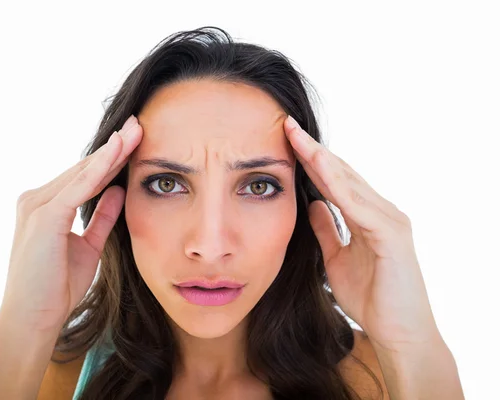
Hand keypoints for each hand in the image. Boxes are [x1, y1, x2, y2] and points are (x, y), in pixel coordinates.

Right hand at [0, 115, 142, 332]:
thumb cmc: (56, 287)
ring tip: (135, 130)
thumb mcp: (88, 246)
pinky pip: (78, 188)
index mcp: (46, 206)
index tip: (135, 140)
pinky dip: (99, 169)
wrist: (33, 320)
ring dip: (111, 151)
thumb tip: (118, 190)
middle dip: (114, 147)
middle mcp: (37, 199)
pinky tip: (118, 152)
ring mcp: (37, 205)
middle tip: (139, 124)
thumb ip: (102, 217)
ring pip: (82, 173)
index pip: (84, 177)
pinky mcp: (44, 216)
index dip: (111, 159)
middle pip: (84, 168)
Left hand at [284, 115, 440, 350]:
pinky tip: (319, 169)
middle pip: (342, 173)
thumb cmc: (371, 298)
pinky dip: (338, 186)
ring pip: (350, 182)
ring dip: (322, 159)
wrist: (398, 334)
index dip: (310, 160)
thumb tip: (312, 204)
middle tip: (287, 124)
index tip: (285, 140)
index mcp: (368, 216)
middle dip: (312, 149)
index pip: (335, 180)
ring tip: (297, 137)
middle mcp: (382, 212)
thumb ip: (327, 230)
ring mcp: (389, 221)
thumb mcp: (336, 258)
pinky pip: (359, 206)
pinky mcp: (392, 235)